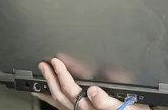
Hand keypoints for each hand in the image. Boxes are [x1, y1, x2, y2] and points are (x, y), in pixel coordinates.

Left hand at [33, 58, 150, 109]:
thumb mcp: (126, 105)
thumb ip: (107, 102)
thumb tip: (93, 92)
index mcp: (92, 107)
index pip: (71, 90)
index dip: (62, 75)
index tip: (56, 62)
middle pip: (61, 96)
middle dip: (50, 78)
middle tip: (43, 64)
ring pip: (59, 102)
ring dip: (48, 87)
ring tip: (41, 75)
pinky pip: (61, 107)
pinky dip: (52, 99)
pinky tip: (47, 93)